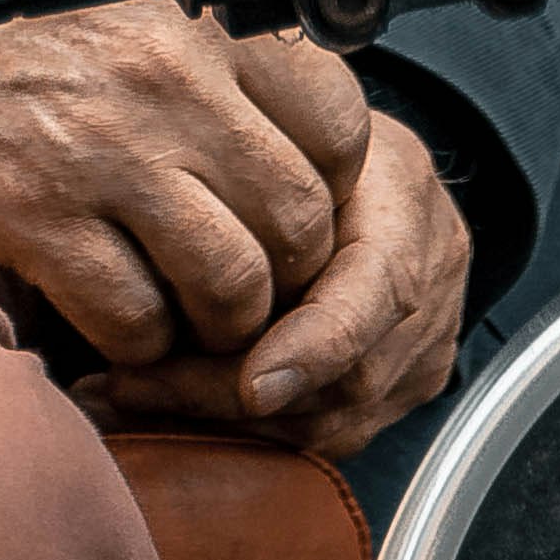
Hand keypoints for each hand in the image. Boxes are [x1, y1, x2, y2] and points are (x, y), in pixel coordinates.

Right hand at [0, 0, 365, 364]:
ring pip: (233, 285)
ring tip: (190, 311)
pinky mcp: (33, 209)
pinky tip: (114, 314)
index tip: (296, 202)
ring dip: (221, 320)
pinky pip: (133, 318)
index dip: (331, 184)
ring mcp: (105, 149)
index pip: (341, 125)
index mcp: (205, 12)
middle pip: (299, 221)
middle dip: (288, 272)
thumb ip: (215, 37)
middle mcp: (172, 79)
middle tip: (253, 279)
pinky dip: (137, 339)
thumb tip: (282, 118)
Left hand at [75, 101, 470, 460]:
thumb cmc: (293, 137)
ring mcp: (424, 342)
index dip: (318, 346)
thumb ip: (247, 173)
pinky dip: (251, 434)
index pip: (381, 289)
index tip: (252, 386)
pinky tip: (173, 406)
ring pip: (333, 421)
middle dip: (233, 392)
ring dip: (227, 421)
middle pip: (348, 377)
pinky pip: (327, 434)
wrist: (356, 160)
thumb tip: (177, 229)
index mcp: (404, 204)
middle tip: (131, 384)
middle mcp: (429, 282)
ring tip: (130, 393)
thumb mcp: (275, 124)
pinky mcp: (403, 385)